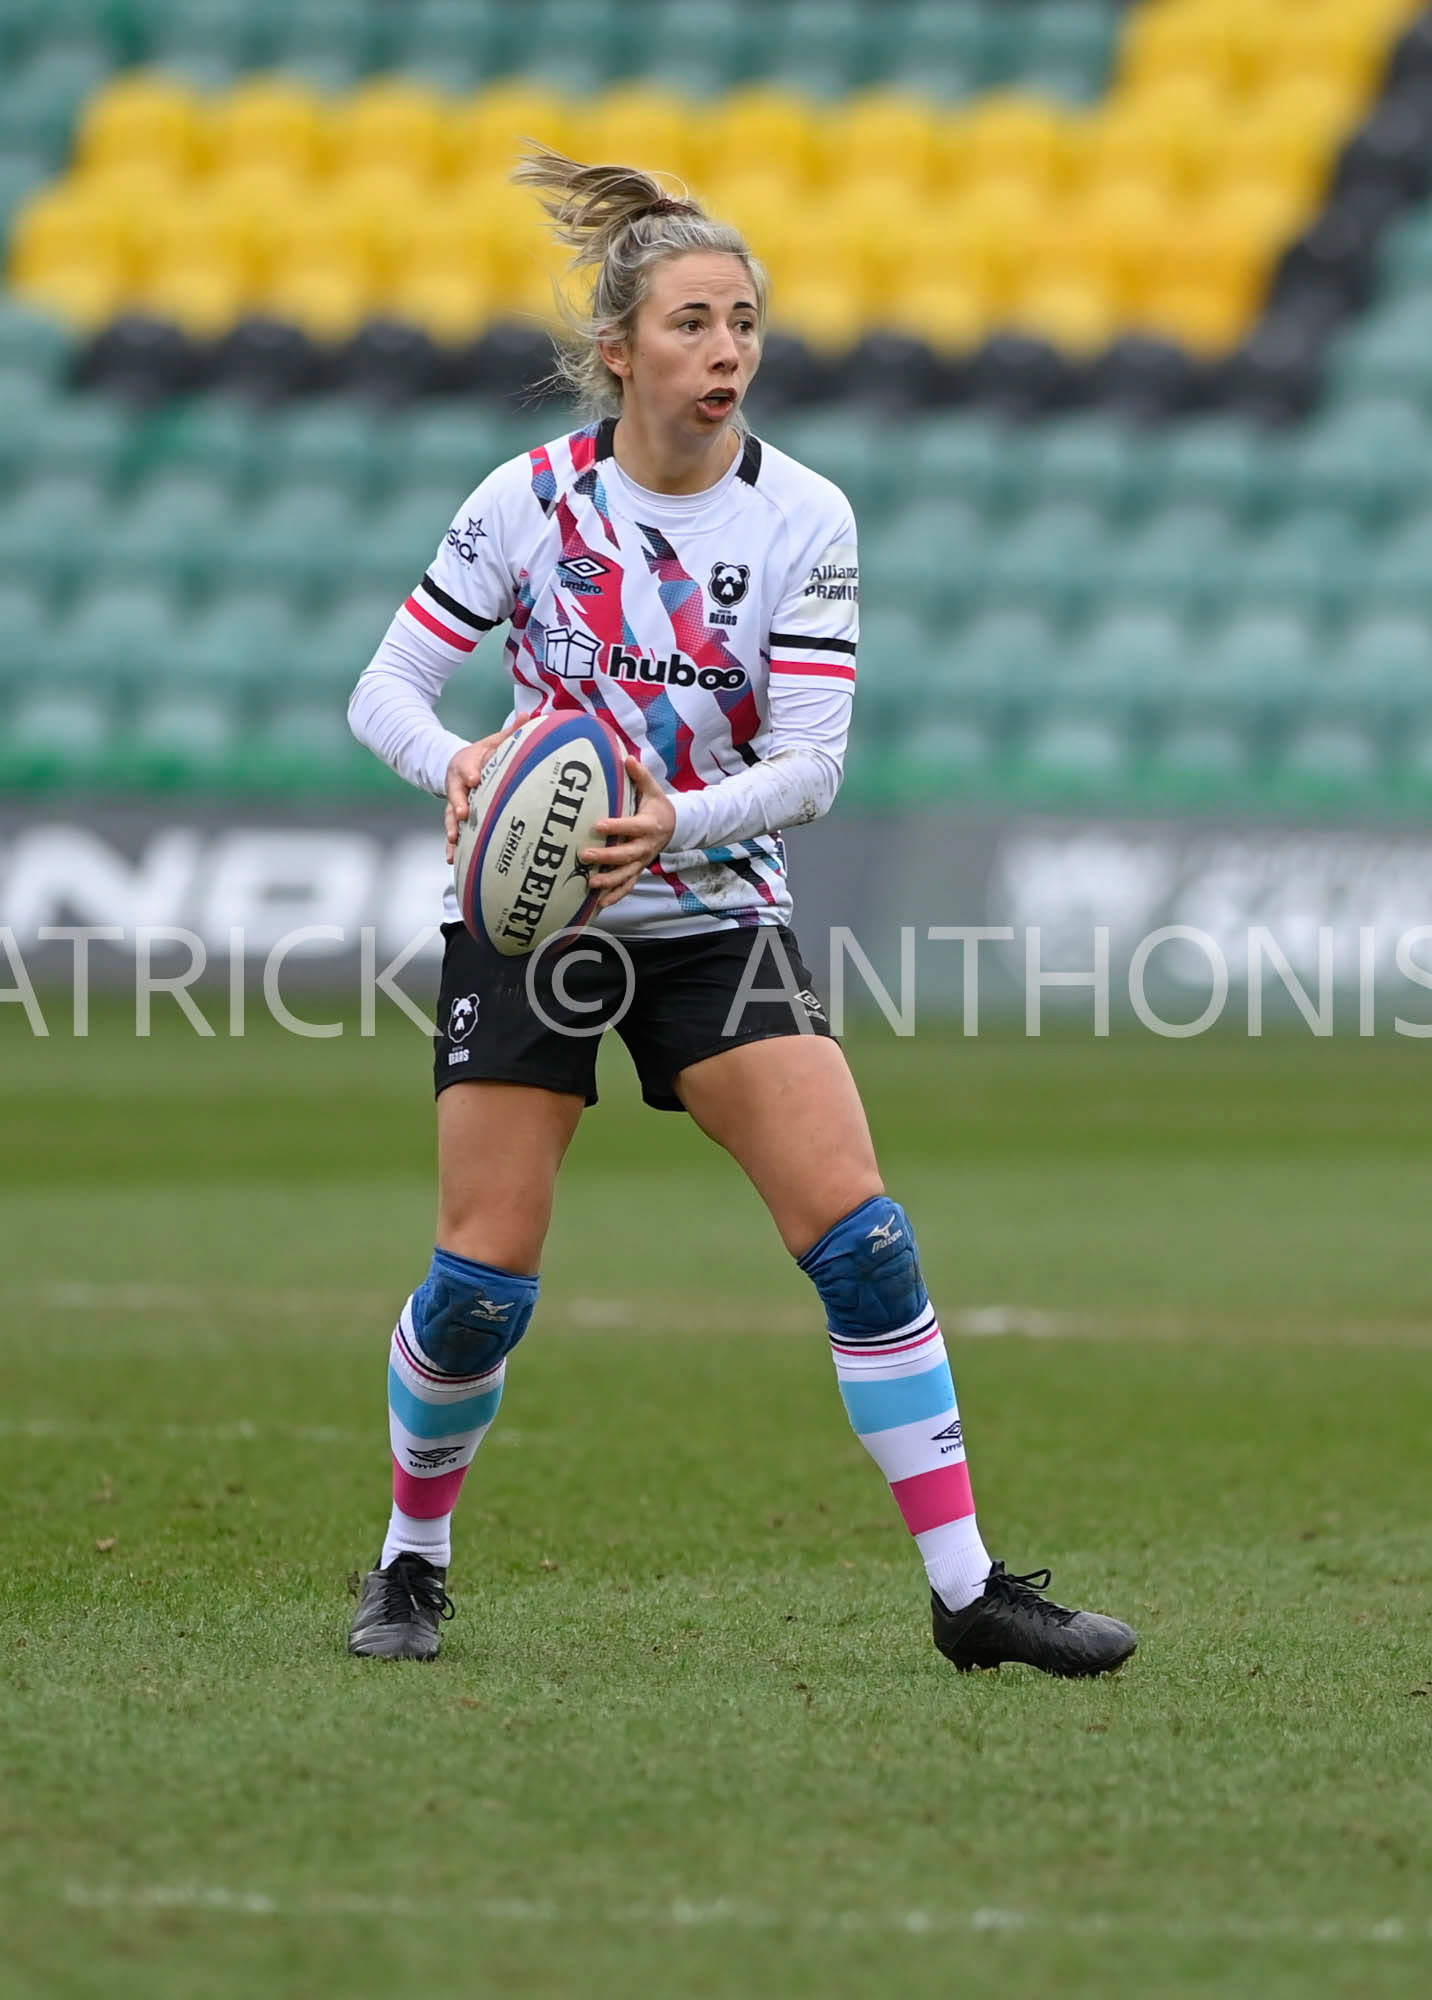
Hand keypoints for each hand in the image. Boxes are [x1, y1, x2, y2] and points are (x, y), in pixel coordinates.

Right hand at [444, 720, 520, 863]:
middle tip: (462, 812)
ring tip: (453, 840)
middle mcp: (458, 785)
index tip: (475, 779)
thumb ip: (510, 732)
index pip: (467, 767)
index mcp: (467, 765)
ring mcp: (455, 802)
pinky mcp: (456, 818)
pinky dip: (451, 846)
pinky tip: (451, 858)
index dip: (471, 772)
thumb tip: (529, 716)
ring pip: (450, 816)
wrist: (458, 765)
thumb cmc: (482, 756)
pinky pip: (453, 832)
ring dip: (452, 828)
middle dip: (458, 803)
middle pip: (456, 794)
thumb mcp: (493, 742)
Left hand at [581, 757, 677, 908]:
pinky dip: (615, 896)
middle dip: (607, 857)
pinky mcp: (638, 870)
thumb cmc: (657, 806)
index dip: (616, 826)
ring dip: (609, 881)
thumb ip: (640, 776)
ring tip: (591, 884)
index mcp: (650, 825)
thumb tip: (627, 757)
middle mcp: (646, 846)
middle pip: (627, 854)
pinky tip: (599, 904)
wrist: (675, 827)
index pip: (632, 826)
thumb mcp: (653, 790)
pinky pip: (628, 886)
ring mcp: (642, 861)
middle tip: (585, 855)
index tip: (597, 825)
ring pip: (627, 874)